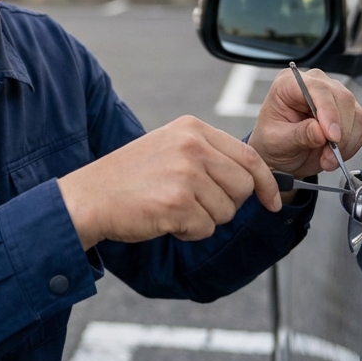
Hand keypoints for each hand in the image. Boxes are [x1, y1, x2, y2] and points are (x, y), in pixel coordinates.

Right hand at [57, 116, 281, 249]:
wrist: (89, 197)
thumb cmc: (129, 178)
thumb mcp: (170, 148)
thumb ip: (208, 156)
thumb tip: (255, 180)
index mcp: (192, 128)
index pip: (249, 156)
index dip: (266, 183)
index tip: (272, 200)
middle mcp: (192, 146)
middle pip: (244, 186)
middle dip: (227, 204)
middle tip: (195, 204)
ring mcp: (186, 173)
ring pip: (227, 212)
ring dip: (204, 219)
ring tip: (172, 208)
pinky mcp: (178, 202)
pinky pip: (206, 228)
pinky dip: (188, 232)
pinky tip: (164, 218)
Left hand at [248, 67, 361, 179]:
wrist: (280, 156)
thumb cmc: (272, 143)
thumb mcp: (277, 141)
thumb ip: (298, 135)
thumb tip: (320, 131)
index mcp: (289, 83)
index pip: (317, 88)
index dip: (328, 111)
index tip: (331, 136)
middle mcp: (314, 84)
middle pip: (342, 99)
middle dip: (340, 133)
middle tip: (328, 156)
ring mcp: (333, 97)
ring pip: (356, 114)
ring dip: (346, 142)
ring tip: (327, 159)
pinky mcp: (347, 113)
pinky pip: (360, 128)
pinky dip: (352, 146)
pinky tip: (334, 155)